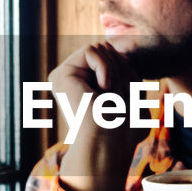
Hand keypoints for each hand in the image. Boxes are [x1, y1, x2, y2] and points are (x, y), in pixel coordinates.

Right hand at [50, 42, 141, 190]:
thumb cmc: (126, 127)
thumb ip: (121, 66)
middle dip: (123, 68)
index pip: (117, 58)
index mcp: (91, 86)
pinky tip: (104, 88)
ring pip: (101, 47)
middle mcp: (76, 81)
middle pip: (109, 50)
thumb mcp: (131, 90)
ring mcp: (67, 78)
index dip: (131, 72)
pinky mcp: (60, 75)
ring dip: (115, 70)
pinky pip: (91, 49)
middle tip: (120, 97)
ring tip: (110, 94)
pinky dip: (105, 66)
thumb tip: (106, 47)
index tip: (129, 98)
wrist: (110, 143)